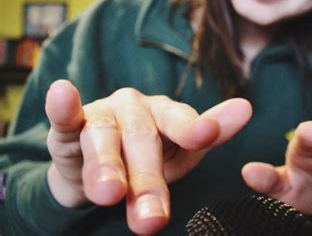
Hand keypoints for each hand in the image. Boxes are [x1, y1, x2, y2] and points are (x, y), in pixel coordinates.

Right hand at [45, 80, 251, 233]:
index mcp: (164, 114)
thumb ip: (206, 135)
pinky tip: (63, 93)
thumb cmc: (145, 159)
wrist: (98, 170)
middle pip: (143, 142)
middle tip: (153, 219)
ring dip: (108, 167)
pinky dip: (63, 107)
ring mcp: (102, 114)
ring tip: (110, 194)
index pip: (180, 122)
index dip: (193, 128)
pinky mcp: (70, 127)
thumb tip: (246, 107)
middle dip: (148, 182)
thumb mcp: (178, 153)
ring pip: (105, 140)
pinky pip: (66, 117)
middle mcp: (135, 109)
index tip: (207, 133)